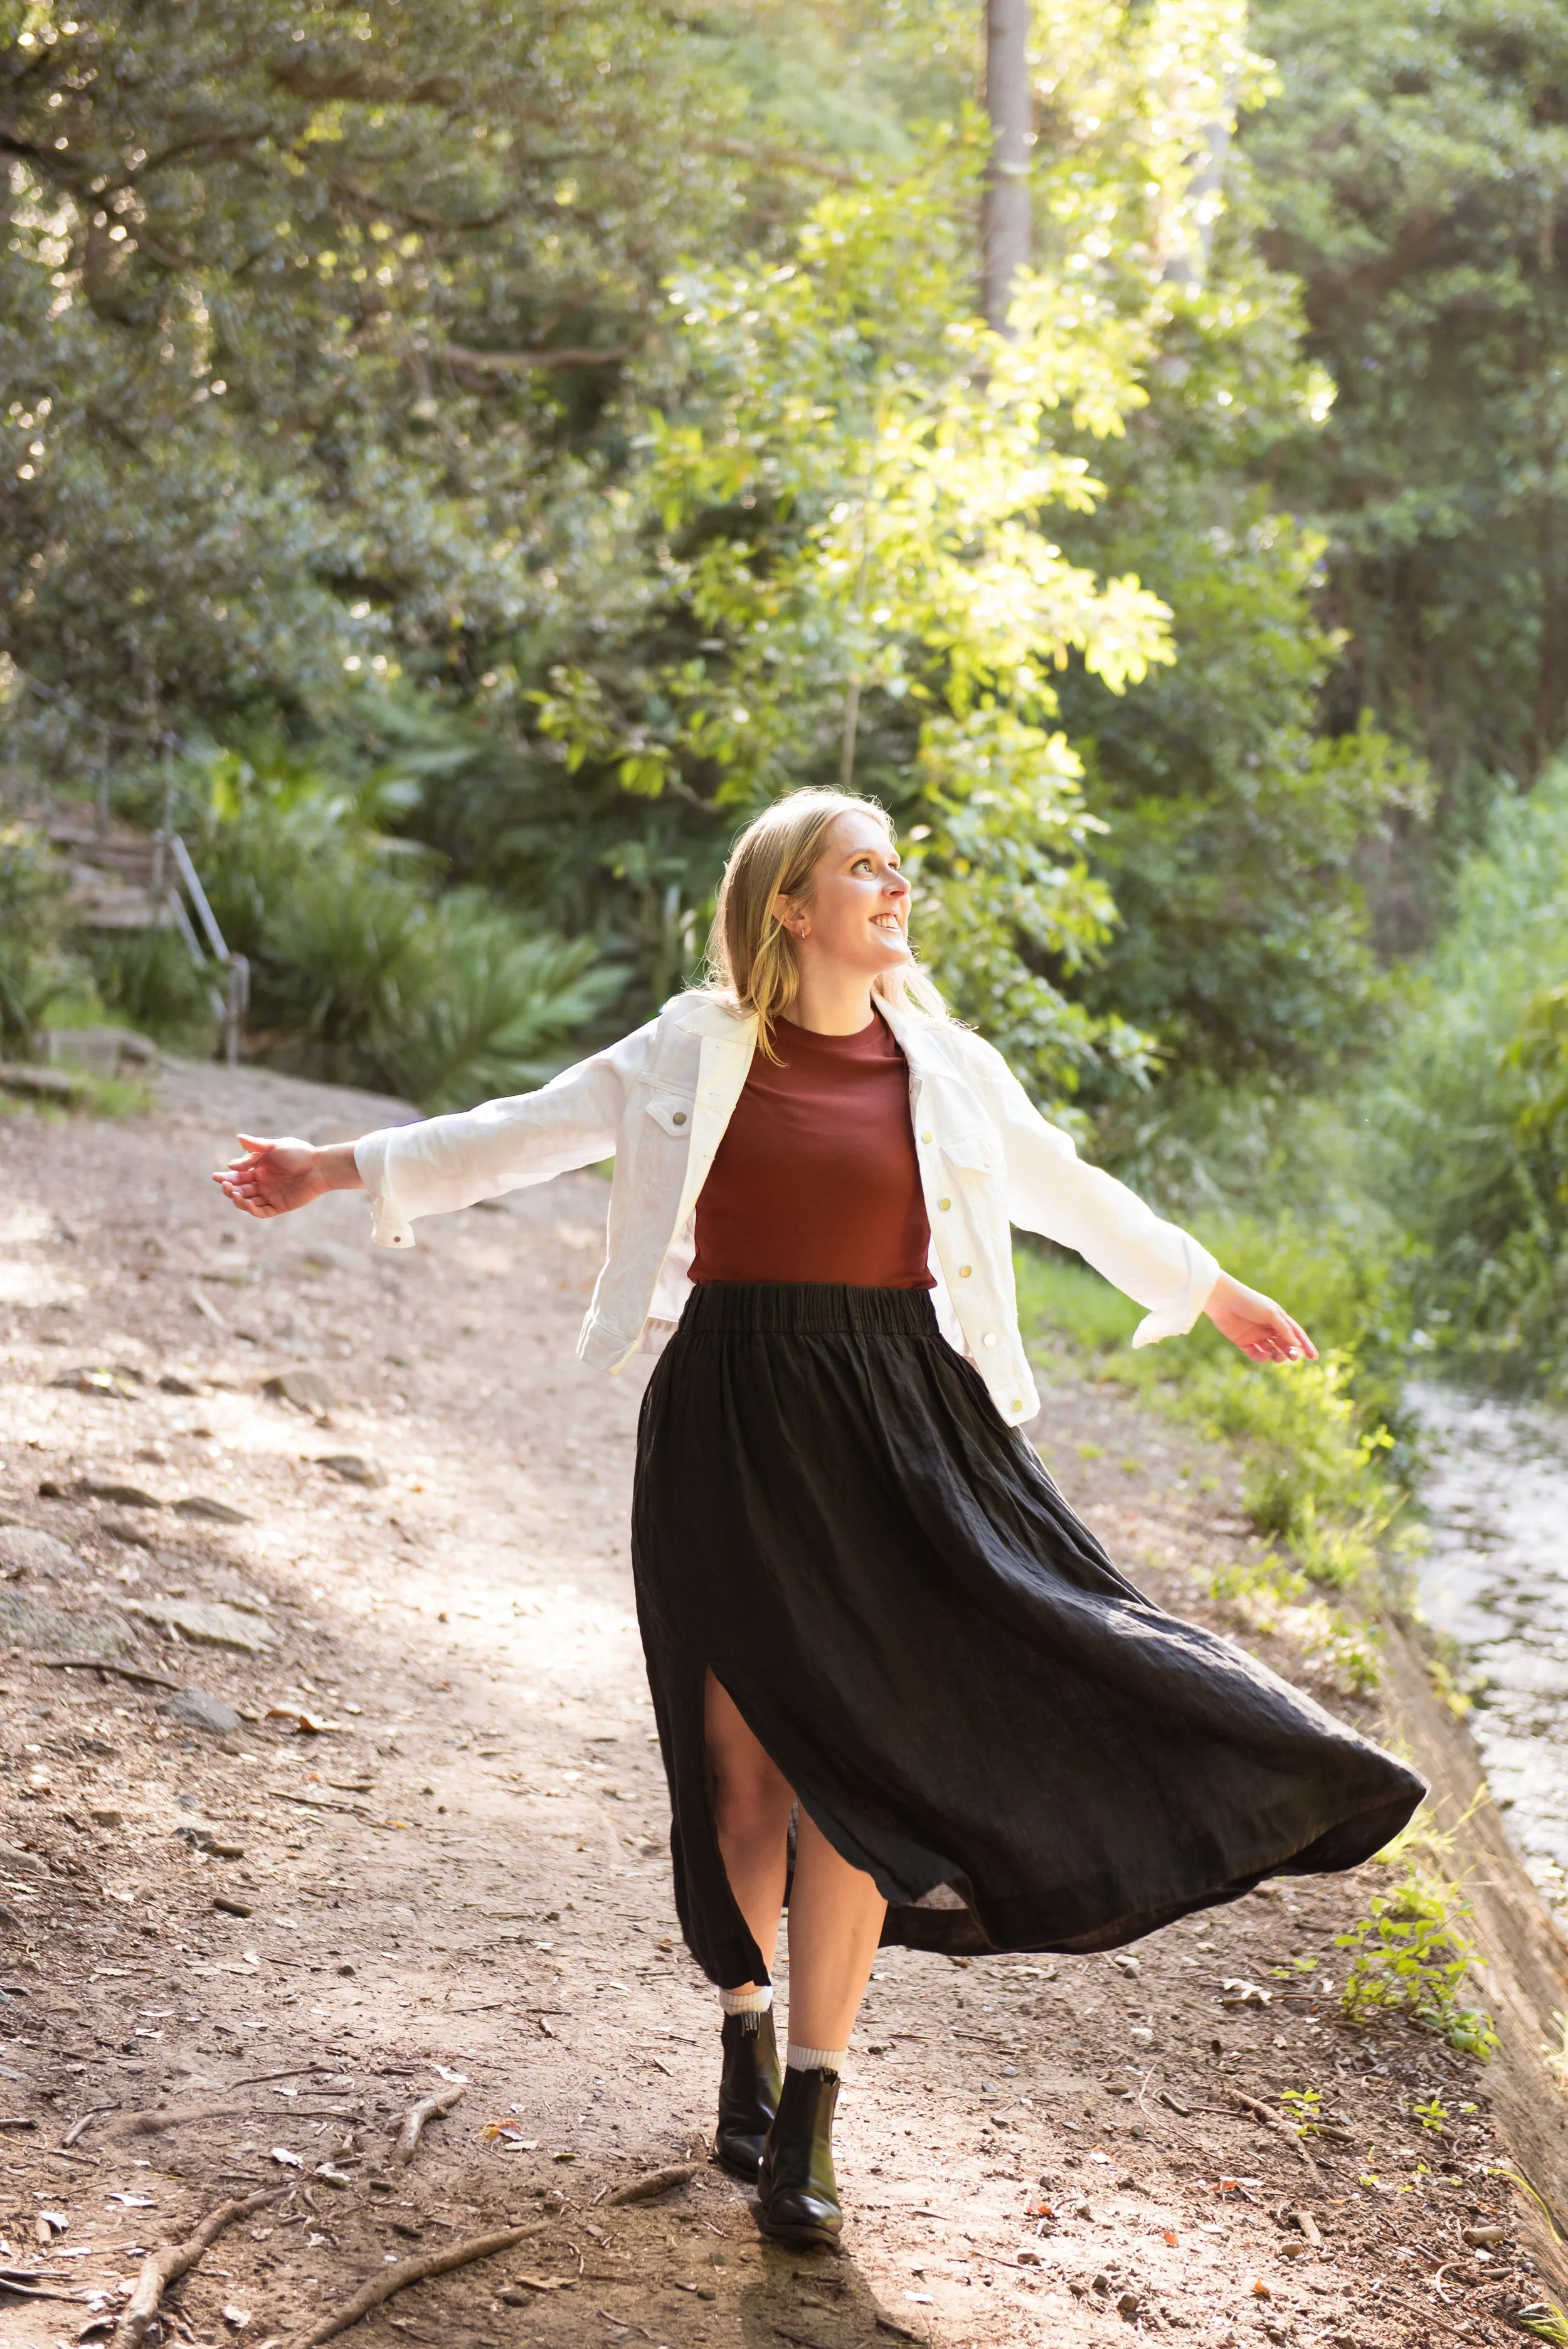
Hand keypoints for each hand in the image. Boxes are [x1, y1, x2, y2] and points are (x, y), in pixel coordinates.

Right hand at [212, 1134, 360, 1219]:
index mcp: (259, 1169)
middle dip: (229, 1188)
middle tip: (225, 1185)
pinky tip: (245, 1203)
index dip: (226, 1177)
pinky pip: (261, 1211)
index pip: (237, 1176)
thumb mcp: (275, 1147)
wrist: (319, 1166)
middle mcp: (262, 1183)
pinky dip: (251, 1209)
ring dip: (238, 1199)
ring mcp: (270, 1195)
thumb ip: (257, 1145)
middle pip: (240, 1189)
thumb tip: (238, 1138)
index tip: (216, 1176)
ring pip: (247, 1201)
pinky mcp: (279, 1206)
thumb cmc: (299, 1153)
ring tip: (234, 1192)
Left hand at [1203, 1270, 1316, 1364]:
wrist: (1223, 1300)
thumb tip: (1297, 1345)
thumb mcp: (1271, 1314)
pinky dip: (1262, 1357)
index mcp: (1278, 1318)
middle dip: (1291, 1352)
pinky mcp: (1243, 1342)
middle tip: (1293, 1357)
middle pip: (1284, 1345)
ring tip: (1279, 1357)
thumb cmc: (1249, 1302)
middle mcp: (1268, 1328)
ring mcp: (1256, 1335)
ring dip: (1278, 1356)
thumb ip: (1284, 1329)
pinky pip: (1256, 1354)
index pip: (1296, 1334)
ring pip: (1272, 1351)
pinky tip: (1265, 1356)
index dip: (1305, 1345)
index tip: (1314, 1357)